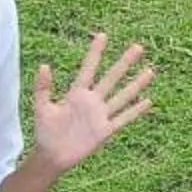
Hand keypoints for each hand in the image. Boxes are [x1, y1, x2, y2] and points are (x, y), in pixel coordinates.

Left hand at [30, 34, 154, 175]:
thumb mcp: (42, 107)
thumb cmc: (45, 132)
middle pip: (112, 78)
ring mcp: (100, 115)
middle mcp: (92, 101)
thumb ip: (43, 88)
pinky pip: (123, 119)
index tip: (103, 35)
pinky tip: (148, 101)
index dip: (95, 52)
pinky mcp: (105, 131)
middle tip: (138, 47)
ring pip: (122, 96)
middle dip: (124, 63)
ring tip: (150, 71)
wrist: (52, 156)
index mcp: (76, 93)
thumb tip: (44, 65)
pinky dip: (136, 111)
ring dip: (136, 84)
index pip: (88, 68)